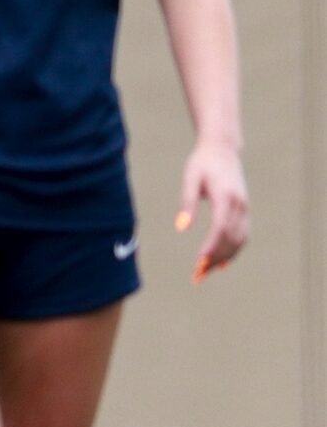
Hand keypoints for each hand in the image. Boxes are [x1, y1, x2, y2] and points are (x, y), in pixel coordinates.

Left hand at [178, 139, 247, 281]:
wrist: (223, 150)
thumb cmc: (202, 163)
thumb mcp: (190, 178)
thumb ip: (187, 203)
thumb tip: (181, 228)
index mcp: (225, 197)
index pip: (220, 228)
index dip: (210, 248)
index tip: (199, 264)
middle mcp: (239, 205)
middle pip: (230, 238)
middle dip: (214, 259)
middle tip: (197, 276)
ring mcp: (245, 208)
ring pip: (239, 240)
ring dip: (224, 258)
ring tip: (206, 273)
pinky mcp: (244, 210)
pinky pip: (243, 235)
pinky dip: (234, 251)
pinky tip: (222, 264)